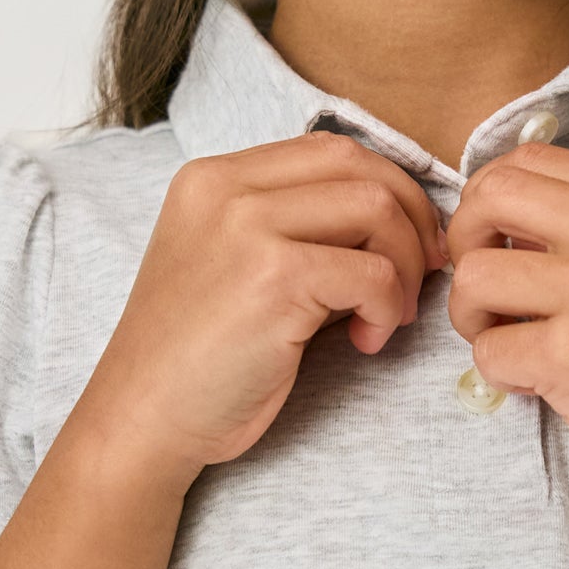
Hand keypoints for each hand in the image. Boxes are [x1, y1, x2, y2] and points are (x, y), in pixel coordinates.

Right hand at [75, 130, 445, 490]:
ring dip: (403, 266)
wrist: (146, 418)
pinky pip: (373, 273)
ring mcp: (247, 227)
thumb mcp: (240, 267)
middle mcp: (225, 189)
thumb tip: (402, 225)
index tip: (410, 239)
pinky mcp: (273, 277)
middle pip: (359, 165)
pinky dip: (386, 309)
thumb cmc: (201, 359)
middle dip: (410, 218)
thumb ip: (302, 233)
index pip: (329, 150)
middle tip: (421, 274)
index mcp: (213, 178)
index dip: (388, 188)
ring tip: (387, 316)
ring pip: (376, 207)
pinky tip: (364, 342)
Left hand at [443, 141, 568, 501]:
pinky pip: (487, 348)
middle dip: (465, 244)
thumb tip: (497, 222)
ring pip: (473, 276)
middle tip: (488, 292)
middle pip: (490, 196)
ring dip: (474, 316)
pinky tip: (541, 384)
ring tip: (515, 342)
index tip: (499, 246)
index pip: (528, 160)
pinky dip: (500, 372)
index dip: (490, 202)